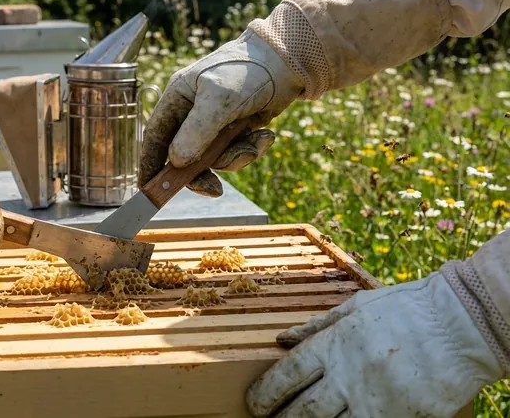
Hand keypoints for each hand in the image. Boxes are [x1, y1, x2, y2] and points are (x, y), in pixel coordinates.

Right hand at [138, 28, 302, 196]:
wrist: (287, 62)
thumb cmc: (246, 72)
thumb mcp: (218, 101)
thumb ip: (196, 132)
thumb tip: (176, 162)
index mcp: (177, 99)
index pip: (155, 138)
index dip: (150, 165)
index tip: (149, 190)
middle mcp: (192, 114)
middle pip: (184, 157)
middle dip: (201, 173)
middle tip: (214, 189)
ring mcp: (214, 124)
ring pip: (213, 159)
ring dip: (235, 157)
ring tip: (256, 142)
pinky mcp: (236, 131)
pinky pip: (235, 153)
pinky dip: (251, 149)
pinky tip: (265, 135)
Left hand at [245, 272, 501, 416]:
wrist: (460, 325)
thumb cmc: (406, 309)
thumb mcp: (355, 308)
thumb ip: (316, 327)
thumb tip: (282, 338)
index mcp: (333, 344)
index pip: (285, 376)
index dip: (263, 394)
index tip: (255, 402)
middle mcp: (348, 375)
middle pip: (301, 410)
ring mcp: (374, 401)